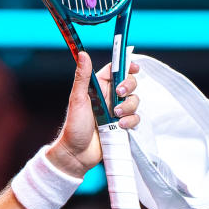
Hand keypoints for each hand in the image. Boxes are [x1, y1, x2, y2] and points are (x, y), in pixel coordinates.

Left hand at [46, 52, 140, 177]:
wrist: (77, 153)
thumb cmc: (73, 126)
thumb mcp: (77, 99)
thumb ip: (83, 77)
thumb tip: (82, 54)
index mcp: (98, 88)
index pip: (115, 71)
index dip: (126, 66)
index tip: (134, 67)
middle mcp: (109, 97)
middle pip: (129, 84)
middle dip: (129, 87)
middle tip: (119, 94)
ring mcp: (117, 111)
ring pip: (134, 101)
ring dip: (128, 106)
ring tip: (115, 115)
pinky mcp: (122, 125)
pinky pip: (135, 118)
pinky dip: (130, 120)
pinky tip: (120, 126)